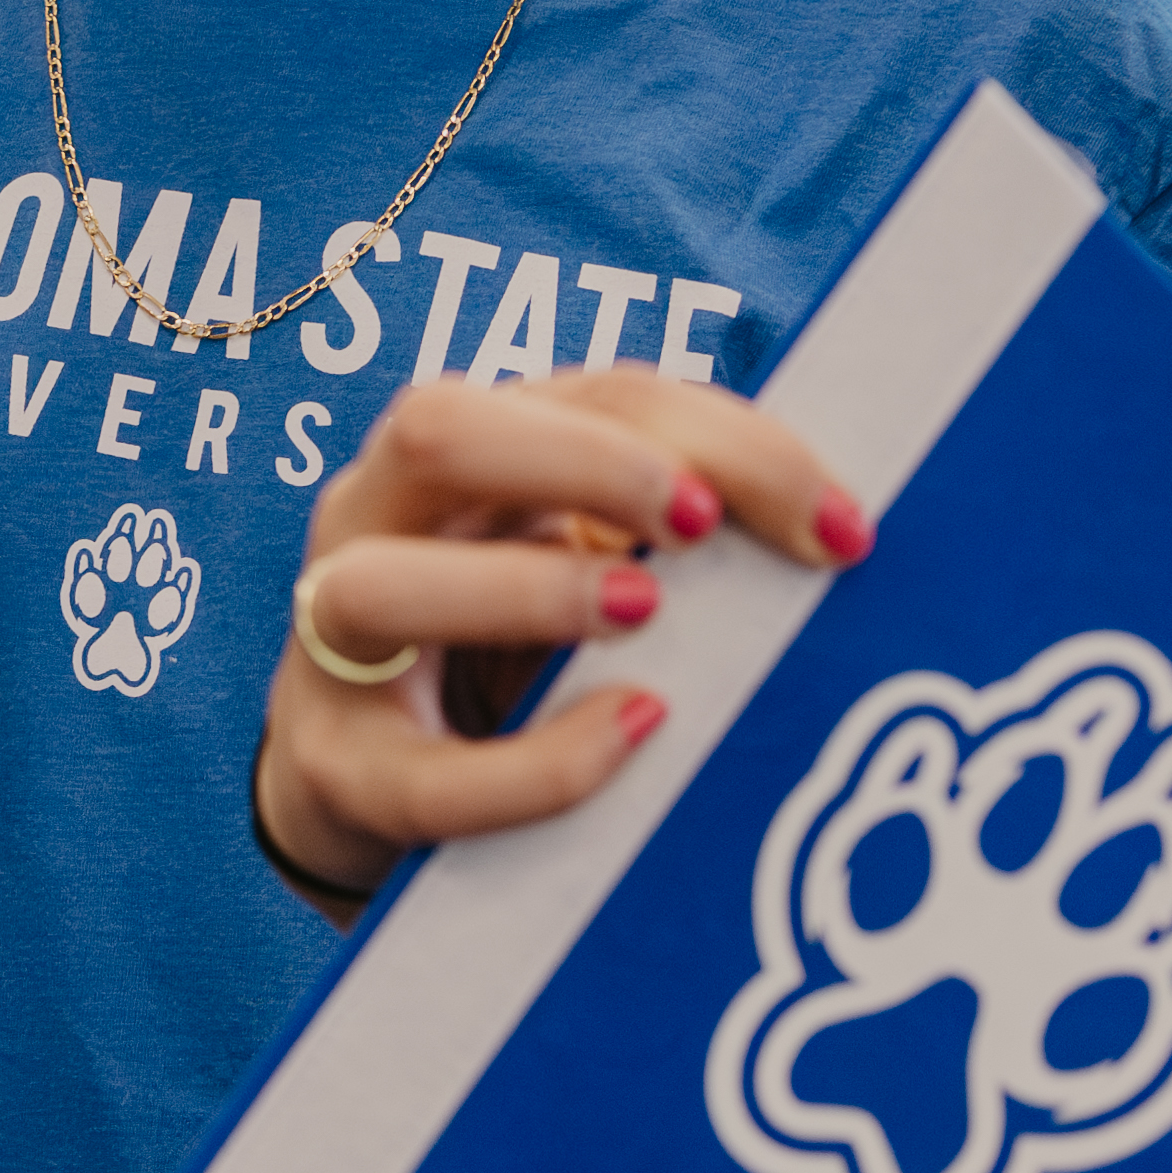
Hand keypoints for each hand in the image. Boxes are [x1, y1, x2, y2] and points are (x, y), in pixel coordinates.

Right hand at [250, 368, 868, 909]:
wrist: (374, 772)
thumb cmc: (516, 646)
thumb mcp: (589, 559)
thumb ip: (677, 531)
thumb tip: (841, 536)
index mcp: (466, 445)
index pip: (590, 393)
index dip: (716, 437)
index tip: (833, 517)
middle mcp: (376, 516)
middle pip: (434, 428)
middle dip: (584, 464)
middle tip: (700, 527)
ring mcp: (330, 643)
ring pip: (376, 589)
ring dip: (525, 591)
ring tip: (644, 613)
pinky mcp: (337, 770)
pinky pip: (426, 779)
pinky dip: (536, 766)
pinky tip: (628, 738)